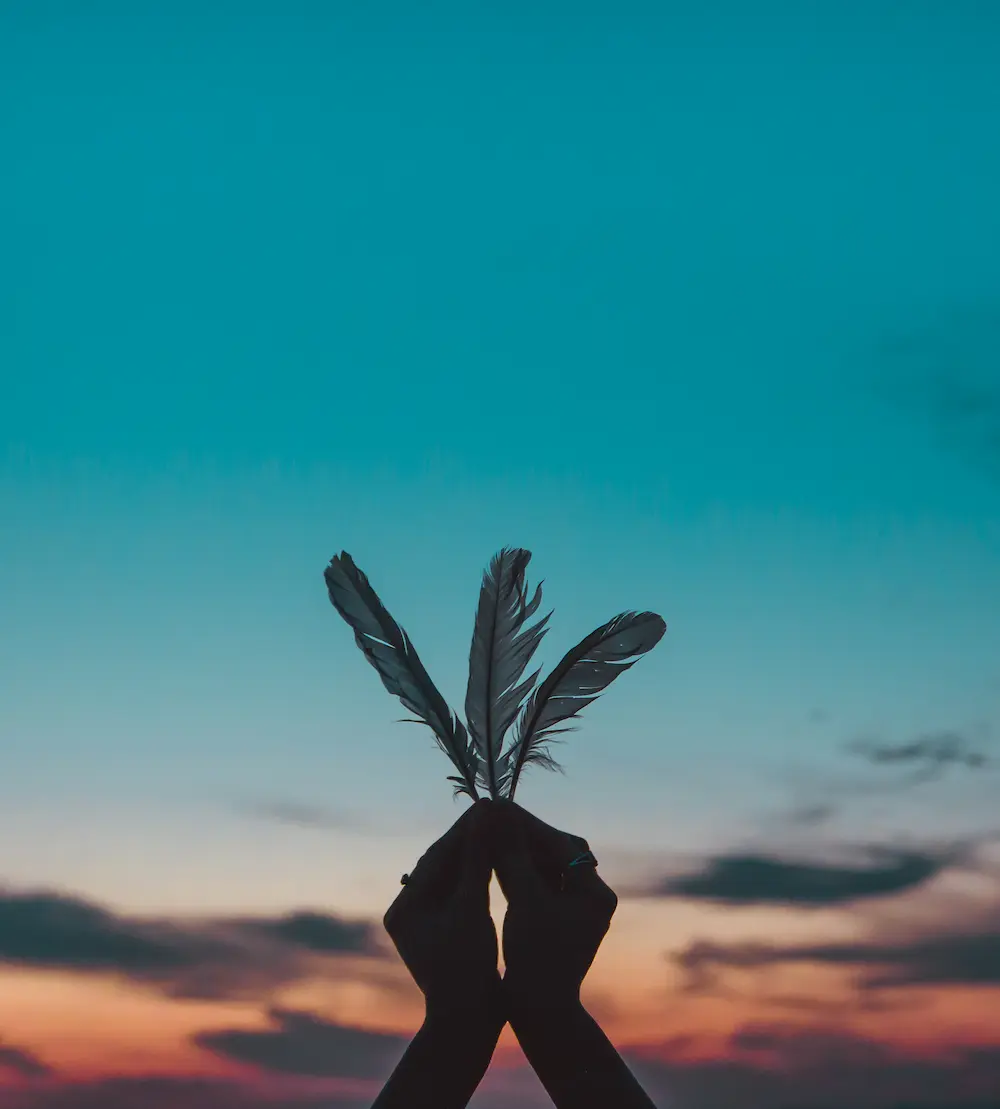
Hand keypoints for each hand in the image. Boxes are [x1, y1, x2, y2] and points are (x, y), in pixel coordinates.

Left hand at [382, 798, 500, 1023]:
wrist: (468, 1025)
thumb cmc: (466, 970)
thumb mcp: (472, 909)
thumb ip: (476, 859)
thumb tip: (483, 814)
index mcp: (405, 907)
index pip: (437, 856)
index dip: (466, 830)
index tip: (490, 806)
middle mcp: (409, 911)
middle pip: (444, 863)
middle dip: (471, 839)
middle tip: (497, 811)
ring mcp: (427, 922)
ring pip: (455, 875)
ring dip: (478, 854)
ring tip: (502, 828)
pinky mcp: (446, 930)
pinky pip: (464, 892)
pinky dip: (481, 875)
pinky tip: (502, 859)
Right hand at [488, 800, 617, 1009]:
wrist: (539, 1015)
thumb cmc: (536, 961)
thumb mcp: (524, 902)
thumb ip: (512, 854)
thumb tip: (498, 811)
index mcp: (596, 893)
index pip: (560, 844)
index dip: (527, 823)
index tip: (497, 806)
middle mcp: (592, 896)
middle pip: (554, 851)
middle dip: (522, 833)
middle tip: (492, 814)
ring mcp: (575, 907)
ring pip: (543, 865)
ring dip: (516, 849)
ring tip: (487, 830)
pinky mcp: (557, 917)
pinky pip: (536, 882)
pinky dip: (515, 869)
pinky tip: (491, 855)